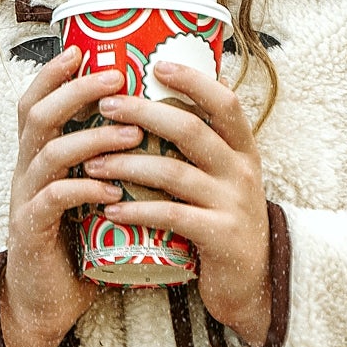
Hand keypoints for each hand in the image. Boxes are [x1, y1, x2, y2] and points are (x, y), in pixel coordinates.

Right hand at [2, 46, 138, 346]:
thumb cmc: (75, 242)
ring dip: (93, 138)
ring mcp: (25, 200)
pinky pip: (54, 200)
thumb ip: (105, 161)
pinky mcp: (32, 232)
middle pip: (37, 115)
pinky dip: (85, 189)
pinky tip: (112, 190)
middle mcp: (26, 171)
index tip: (83, 49)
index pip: (36, 102)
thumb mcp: (88, 192)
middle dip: (76, 91)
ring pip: (49, 154)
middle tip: (115, 79)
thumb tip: (152, 123)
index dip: (54, 74)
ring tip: (133, 133)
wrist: (44, 303)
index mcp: (38, 156)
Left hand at [87, 60, 271, 345]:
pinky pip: (172, 216)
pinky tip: (110, 209)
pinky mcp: (220, 237)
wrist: (254, 282)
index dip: (194, 81)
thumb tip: (163, 97)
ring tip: (93, 162)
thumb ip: (203, 145)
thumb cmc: (225, 219)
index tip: (159, 64)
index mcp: (243, 149)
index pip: (225, 102)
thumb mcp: (225, 177)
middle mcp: (241, 170)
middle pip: (191, 130)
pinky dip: (137, 210)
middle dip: (144, 113)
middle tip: (105, 106)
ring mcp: (232, 204)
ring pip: (174, 173)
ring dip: (128, 164)